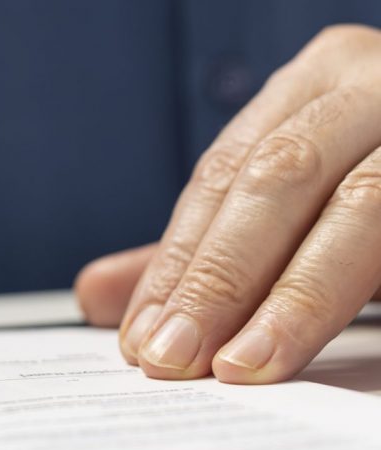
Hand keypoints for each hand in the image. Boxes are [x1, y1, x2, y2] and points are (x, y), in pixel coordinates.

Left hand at [76, 25, 380, 382]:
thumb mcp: (302, 195)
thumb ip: (209, 243)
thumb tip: (96, 296)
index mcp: (322, 80)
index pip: (226, 174)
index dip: (180, 258)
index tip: (139, 337)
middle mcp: (380, 83)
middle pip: (279, 180)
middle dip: (219, 277)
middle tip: (169, 360)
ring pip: (363, 208)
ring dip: (297, 298)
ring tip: (242, 368)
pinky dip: (367, 294)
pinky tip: (346, 365)